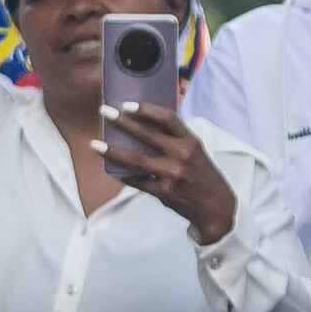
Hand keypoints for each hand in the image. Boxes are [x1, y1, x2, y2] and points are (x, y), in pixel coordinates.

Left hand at [97, 102, 236, 244]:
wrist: (215, 207)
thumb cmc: (201, 175)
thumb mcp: (194, 151)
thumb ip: (174, 139)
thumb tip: (143, 124)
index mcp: (190, 141)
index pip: (167, 118)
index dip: (145, 109)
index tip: (126, 104)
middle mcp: (182, 155)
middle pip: (146, 134)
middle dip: (122, 122)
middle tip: (104, 112)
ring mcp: (172, 174)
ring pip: (135, 160)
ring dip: (112, 151)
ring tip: (95, 144)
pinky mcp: (164, 192)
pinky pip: (137, 182)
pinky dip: (123, 176)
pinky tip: (111, 170)